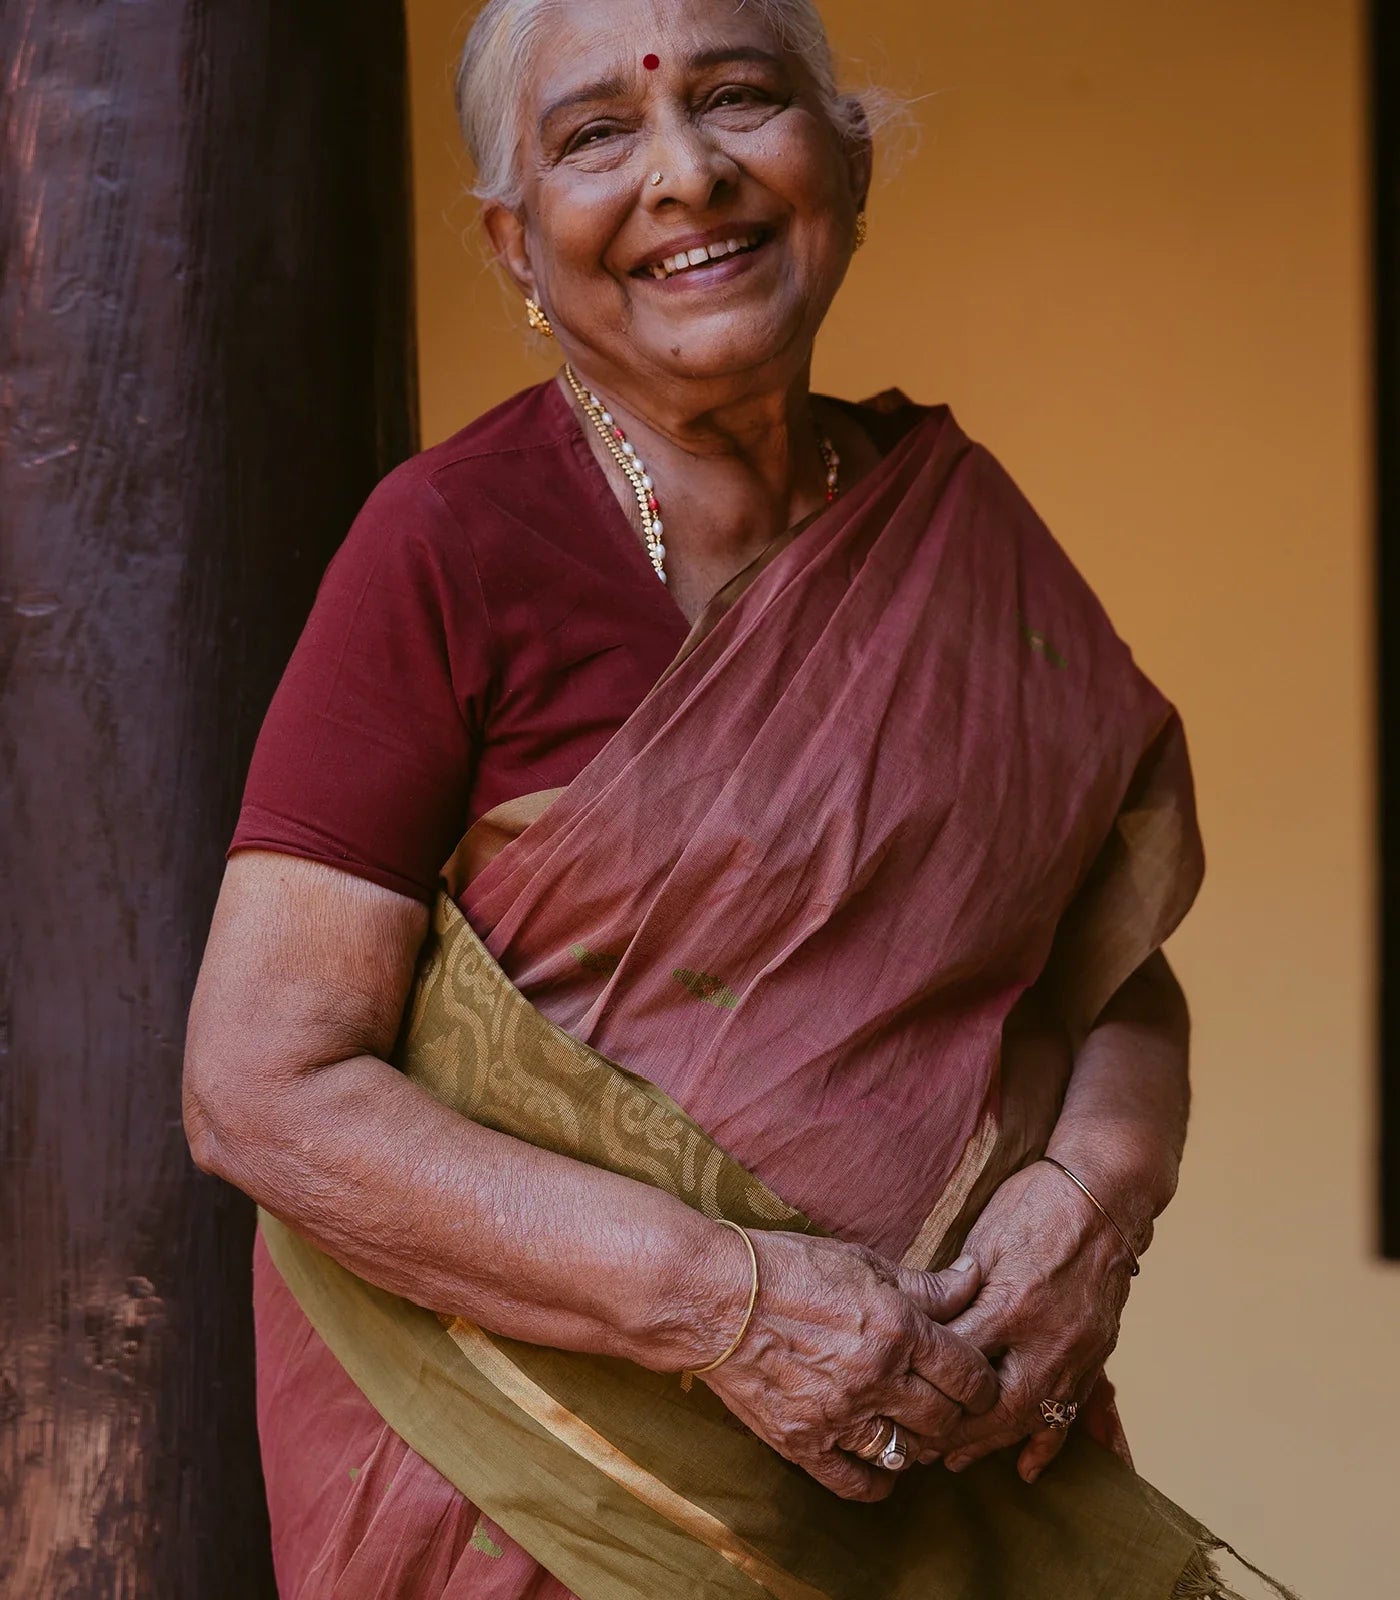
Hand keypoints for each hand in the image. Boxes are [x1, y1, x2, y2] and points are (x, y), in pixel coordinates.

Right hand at [700, 1232, 998, 1501]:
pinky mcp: (804, 1442)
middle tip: (948, 1402)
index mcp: (896, 1328)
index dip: (982, 1380)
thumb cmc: (786, 1266)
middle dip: (956, 1413)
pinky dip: (878, 1481)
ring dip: (920, 1443)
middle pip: (946, 1418)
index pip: (969, 1374)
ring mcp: (839, 1415)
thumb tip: (972, 1278)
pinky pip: (857, 1482)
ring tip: (914, 1425)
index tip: (976, 1379)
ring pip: (908, 1451)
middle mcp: (875, 1377)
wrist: (711, 1295)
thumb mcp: (860, 1262)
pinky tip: (881, 1461)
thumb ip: (923, 1283)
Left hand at [935, 1160, 1136, 1482]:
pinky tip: (1026, 1469)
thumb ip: (954, 1289)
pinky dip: (1047, 1444)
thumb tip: (920, 1324)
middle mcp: (1047, 1338)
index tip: (895, 1400)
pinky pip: (1071, 1412)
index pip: (959, 1362)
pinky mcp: (1095, 1354)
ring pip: (1030, 1418)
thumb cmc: (1035, 1205)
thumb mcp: (982, 1239)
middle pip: (994, 1407)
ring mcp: (1077, 1351)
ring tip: (953, 1461)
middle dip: (953, 1433)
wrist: (1103, 1194)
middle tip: (916, 1449)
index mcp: (1012, 1304)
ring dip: (990, 1444)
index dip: (925, 1386)